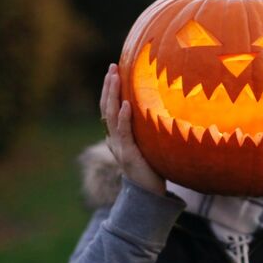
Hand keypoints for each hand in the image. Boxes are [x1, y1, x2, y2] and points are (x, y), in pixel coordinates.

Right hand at [100, 64, 165, 195]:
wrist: (150, 194)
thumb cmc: (152, 168)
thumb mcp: (147, 144)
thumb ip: (145, 129)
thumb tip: (156, 109)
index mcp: (116, 136)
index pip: (108, 108)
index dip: (109, 90)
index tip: (113, 71)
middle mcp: (114, 139)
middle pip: (106, 108)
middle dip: (108, 87)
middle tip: (112, 67)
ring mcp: (119, 147)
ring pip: (111, 116)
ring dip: (113, 95)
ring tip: (115, 77)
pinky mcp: (129, 155)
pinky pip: (124, 133)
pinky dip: (124, 118)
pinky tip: (127, 104)